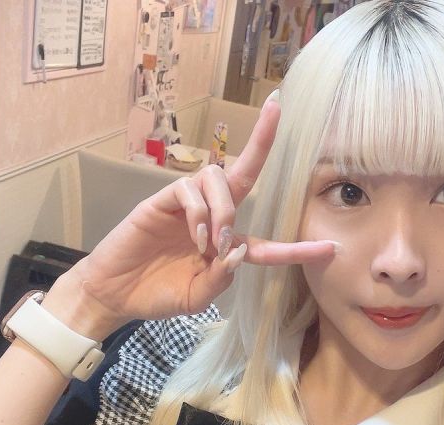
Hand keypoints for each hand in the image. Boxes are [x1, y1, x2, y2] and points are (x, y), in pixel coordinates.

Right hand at [44, 101, 336, 339]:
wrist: (114, 294)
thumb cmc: (156, 295)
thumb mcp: (196, 297)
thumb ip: (221, 278)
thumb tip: (238, 250)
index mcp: (225, 246)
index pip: (267, 244)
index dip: (297, 249)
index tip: (330, 248)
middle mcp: (212, 218)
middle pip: (243, 173)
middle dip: (263, 141)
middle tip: (278, 108)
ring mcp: (187, 206)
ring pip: (218, 180)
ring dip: (224, 210)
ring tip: (211, 241)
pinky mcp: (162, 200)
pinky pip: (190, 191)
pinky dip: (199, 214)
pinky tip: (194, 236)